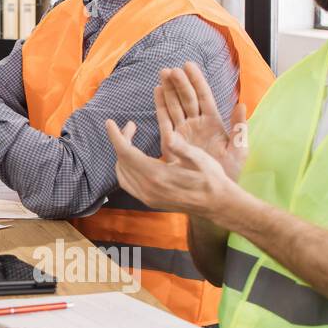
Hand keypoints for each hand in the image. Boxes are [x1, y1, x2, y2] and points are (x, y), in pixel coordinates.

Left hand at [105, 117, 247, 225]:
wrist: (218, 204)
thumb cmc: (211, 178)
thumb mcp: (200, 159)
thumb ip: (182, 147)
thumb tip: (168, 136)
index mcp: (157, 176)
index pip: (126, 153)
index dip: (116, 136)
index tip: (110, 122)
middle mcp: (148, 189)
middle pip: (122, 161)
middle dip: (121, 141)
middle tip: (131, 126)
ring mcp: (147, 197)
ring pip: (121, 173)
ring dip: (122, 155)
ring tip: (132, 139)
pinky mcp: (149, 201)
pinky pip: (127, 183)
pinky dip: (126, 168)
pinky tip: (135, 158)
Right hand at [156, 62, 248, 180]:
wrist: (213, 191)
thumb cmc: (229, 171)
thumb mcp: (239, 150)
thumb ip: (239, 127)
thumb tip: (241, 104)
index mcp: (214, 123)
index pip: (204, 96)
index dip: (197, 81)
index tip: (188, 65)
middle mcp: (197, 123)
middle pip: (187, 98)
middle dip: (179, 83)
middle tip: (171, 69)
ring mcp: (184, 130)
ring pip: (175, 105)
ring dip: (168, 90)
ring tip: (163, 73)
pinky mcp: (172, 140)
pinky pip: (165, 119)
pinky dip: (160, 105)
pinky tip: (157, 91)